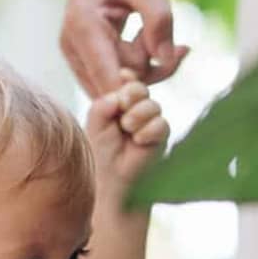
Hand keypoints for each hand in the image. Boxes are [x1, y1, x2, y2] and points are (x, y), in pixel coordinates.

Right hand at [60, 0, 189, 97]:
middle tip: (181, 47)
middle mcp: (73, 48)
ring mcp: (78, 56)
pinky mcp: (88, 59)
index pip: (108, 81)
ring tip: (164, 35)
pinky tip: (159, 42)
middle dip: (151, 72)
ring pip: (119, 85)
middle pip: (116, 87)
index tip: (171, 68)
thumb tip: (166, 60)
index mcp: (83, 28)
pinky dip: (142, 65)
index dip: (138, 89)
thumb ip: (159, 21)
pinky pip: (118, 77)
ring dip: (148, 66)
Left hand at [87, 70, 169, 195]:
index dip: (126, 80)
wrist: (112, 178)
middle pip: (141, 89)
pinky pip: (162, 124)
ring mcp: (151, 121)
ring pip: (153, 105)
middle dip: (131, 95)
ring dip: (138, 115)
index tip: (122, 80)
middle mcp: (137, 109)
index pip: (127, 82)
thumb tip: (120, 95)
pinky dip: (149, 130)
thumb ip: (103, 105)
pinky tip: (139, 141)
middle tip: (121, 112)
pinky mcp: (162, 136)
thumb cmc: (102, 152)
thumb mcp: (95, 123)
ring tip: (127, 129)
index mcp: (120, 102)